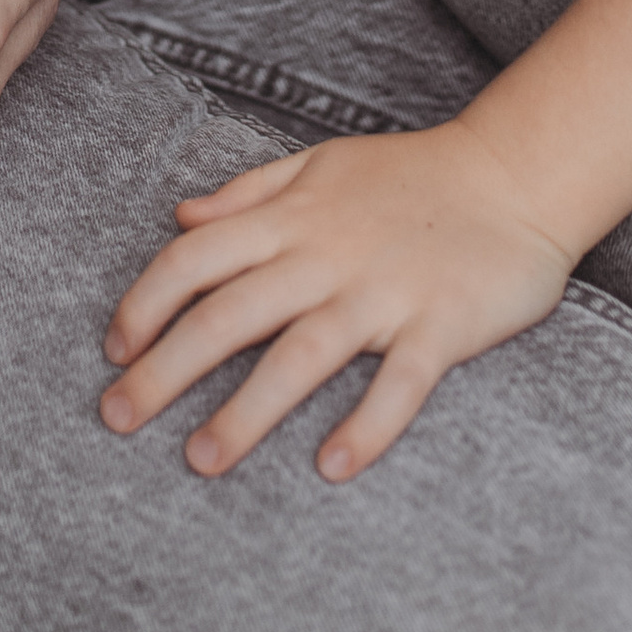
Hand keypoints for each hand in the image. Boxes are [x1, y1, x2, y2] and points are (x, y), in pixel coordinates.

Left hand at [97, 121, 575, 479]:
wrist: (518, 174)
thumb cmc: (412, 175)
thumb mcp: (321, 163)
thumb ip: (248, 192)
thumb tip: (180, 215)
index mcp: (292, 218)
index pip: (196, 257)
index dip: (146, 302)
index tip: (114, 349)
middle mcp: (327, 256)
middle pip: (230, 315)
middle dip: (166, 368)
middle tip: (117, 419)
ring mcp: (384, 292)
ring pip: (301, 356)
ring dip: (247, 411)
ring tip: (202, 459)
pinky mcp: (443, 325)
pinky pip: (400, 383)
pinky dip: (368, 425)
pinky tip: (333, 467)